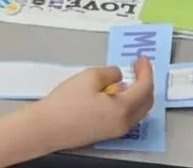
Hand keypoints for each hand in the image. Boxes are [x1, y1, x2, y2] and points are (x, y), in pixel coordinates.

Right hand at [34, 59, 155, 150]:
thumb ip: (110, 73)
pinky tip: (115, 92)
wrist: (46, 128)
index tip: (142, 58)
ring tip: (127, 77)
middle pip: (146, 102)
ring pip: (137, 111)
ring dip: (137, 92)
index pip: (145, 88)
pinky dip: (128, 102)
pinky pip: (126, 116)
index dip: (146, 70)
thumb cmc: (67, 102)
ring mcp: (115, 132)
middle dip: (145, 82)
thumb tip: (119, 77)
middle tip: (137, 66)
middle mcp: (124, 124)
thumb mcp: (90, 77)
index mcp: (123, 110)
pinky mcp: (105, 134)